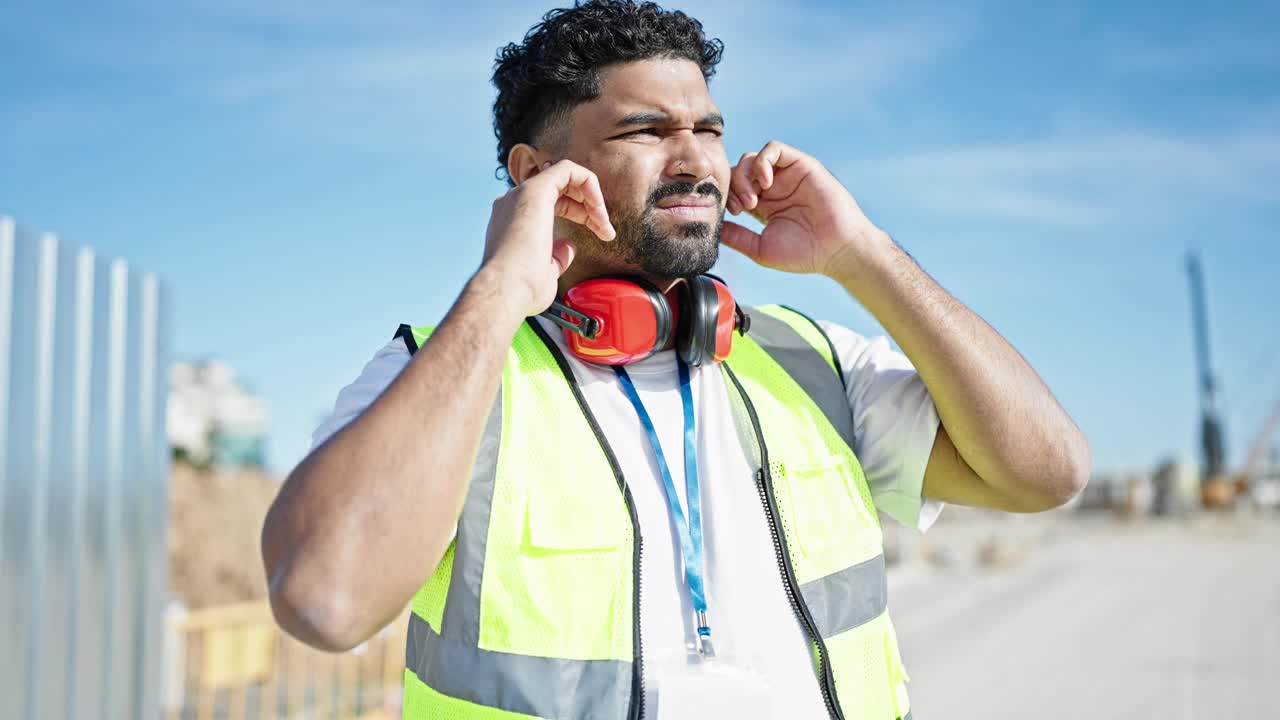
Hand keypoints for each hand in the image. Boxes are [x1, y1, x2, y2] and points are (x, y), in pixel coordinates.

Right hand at [481, 160, 615, 316]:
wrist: (505, 291)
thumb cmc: (521, 289)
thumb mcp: (544, 272)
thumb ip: (556, 256)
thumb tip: (568, 247)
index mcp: (513, 221)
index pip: (551, 203)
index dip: (580, 214)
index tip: (600, 234)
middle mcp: (514, 203)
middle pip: (560, 189)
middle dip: (589, 206)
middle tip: (606, 229)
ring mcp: (522, 195)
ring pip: (564, 175)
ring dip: (591, 195)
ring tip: (604, 221)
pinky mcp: (534, 190)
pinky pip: (567, 169)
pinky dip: (588, 181)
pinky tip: (597, 205)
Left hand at [723, 140, 884, 275]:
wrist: (836, 249)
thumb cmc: (804, 254)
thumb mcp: (760, 248)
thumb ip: (736, 237)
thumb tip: (712, 229)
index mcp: (762, 206)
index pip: (733, 190)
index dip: (727, 197)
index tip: (733, 214)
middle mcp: (773, 188)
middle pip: (739, 171)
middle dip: (734, 186)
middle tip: (742, 207)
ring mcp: (786, 175)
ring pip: (751, 158)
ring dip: (745, 176)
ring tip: (754, 199)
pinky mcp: (800, 165)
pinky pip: (773, 149)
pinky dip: (762, 161)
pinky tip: (764, 182)